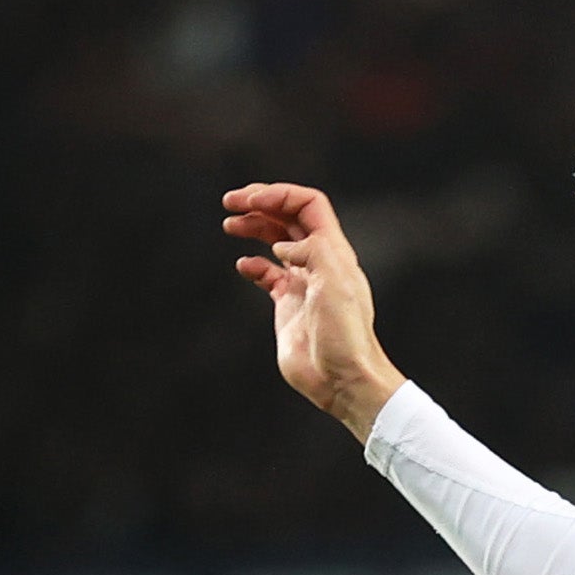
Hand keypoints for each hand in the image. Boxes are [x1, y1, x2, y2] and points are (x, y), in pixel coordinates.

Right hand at [223, 183, 404, 439]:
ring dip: (254, 227)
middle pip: (289, 218)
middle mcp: (319, 263)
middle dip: (260, 204)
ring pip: (276, 242)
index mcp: (333, 252)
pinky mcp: (289, 306)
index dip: (279, 195)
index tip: (251, 200)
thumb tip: (283, 244)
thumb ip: (312, 251)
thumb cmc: (345, 336)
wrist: (342, 380)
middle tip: (230, 202)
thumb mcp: (335, 284)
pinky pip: (268, 275)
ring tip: (229, 224)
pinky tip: (243, 266)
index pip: (308, 205)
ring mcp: (303, 283)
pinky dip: (253, 264)